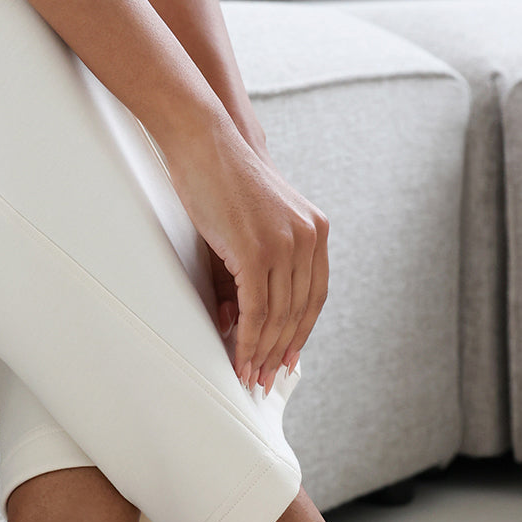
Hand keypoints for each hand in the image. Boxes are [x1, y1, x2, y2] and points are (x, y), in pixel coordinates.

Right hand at [164, 121, 328, 392]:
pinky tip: (240, 358)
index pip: (314, 296)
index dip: (300, 333)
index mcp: (315, 230)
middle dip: (281, 351)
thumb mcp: (252, 227)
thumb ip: (256, 272)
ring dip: (264, 353)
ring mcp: (286, 245)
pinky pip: (258, 312)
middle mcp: (308, 238)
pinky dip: (249, 341)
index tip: (288, 359)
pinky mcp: (258, 252)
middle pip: (299, 312)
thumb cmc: (222, 181)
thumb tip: (241, 322)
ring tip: (250, 376)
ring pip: (279, 317)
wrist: (206, 142)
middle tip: (265, 380)